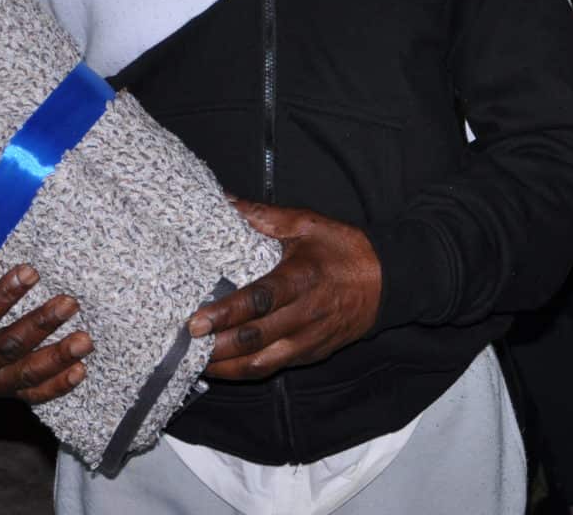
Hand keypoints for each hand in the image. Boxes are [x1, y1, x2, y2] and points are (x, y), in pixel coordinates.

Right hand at [0, 240, 91, 401]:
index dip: (4, 295)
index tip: (31, 271)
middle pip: (9, 347)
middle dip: (41, 325)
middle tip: (69, 303)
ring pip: (26, 374)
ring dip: (57, 358)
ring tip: (85, 341)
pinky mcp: (5, 390)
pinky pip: (33, 394)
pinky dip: (57, 385)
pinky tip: (80, 370)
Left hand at [188, 201, 380, 381]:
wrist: (387, 281)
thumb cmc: (343, 249)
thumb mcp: (306, 224)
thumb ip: (263, 216)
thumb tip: (225, 201)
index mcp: (301, 279)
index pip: (259, 302)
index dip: (225, 314)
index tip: (196, 321)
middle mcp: (304, 316)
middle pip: (255, 340)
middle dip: (217, 347)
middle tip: (185, 345)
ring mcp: (308, 341)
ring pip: (262, 364)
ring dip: (227, 367)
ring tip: (197, 361)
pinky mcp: (311, 355)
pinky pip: (274, 368)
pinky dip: (245, 371)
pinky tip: (223, 367)